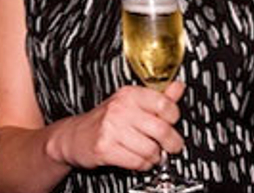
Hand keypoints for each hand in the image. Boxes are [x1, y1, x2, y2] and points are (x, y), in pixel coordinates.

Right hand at [47, 81, 184, 170]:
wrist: (74, 136)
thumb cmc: (105, 119)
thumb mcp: (130, 103)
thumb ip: (157, 96)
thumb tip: (178, 88)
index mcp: (129, 94)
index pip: (164, 104)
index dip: (174, 117)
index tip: (173, 122)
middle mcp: (120, 109)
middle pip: (161, 129)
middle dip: (172, 143)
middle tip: (172, 146)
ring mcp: (112, 129)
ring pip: (151, 149)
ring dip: (156, 156)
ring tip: (152, 154)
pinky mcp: (106, 148)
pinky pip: (137, 161)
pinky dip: (143, 165)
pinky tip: (139, 160)